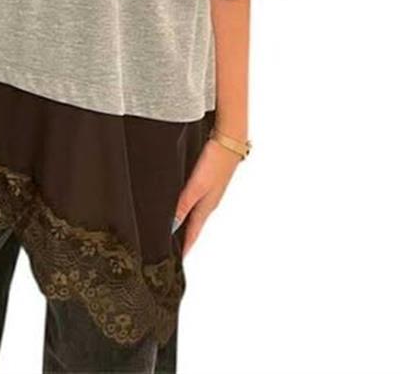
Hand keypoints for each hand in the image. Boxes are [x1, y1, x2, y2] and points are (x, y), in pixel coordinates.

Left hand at [172, 135, 243, 259]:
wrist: (230, 137)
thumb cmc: (216, 161)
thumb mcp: (196, 186)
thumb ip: (183, 205)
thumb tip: (171, 227)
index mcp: (206, 207)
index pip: (192, 234)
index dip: (184, 249)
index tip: (174, 263)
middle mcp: (209, 201)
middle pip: (193, 224)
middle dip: (183, 237)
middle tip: (169, 249)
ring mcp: (210, 190)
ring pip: (194, 211)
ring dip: (185, 221)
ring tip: (172, 229)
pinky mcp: (210, 178)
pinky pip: (196, 198)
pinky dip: (187, 206)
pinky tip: (181, 202)